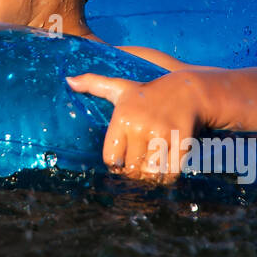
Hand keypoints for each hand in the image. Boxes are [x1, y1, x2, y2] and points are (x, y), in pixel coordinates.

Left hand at [65, 71, 206, 181]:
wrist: (188, 90)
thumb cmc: (147, 92)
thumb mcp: (120, 87)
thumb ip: (93, 84)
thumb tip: (68, 80)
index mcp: (123, 118)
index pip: (111, 158)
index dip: (116, 163)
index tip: (122, 160)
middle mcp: (140, 126)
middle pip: (131, 169)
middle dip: (134, 171)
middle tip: (138, 166)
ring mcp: (162, 135)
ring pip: (150, 173)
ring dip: (150, 176)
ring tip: (150, 169)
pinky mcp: (182, 142)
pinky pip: (171, 173)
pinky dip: (167, 177)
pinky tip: (165, 169)